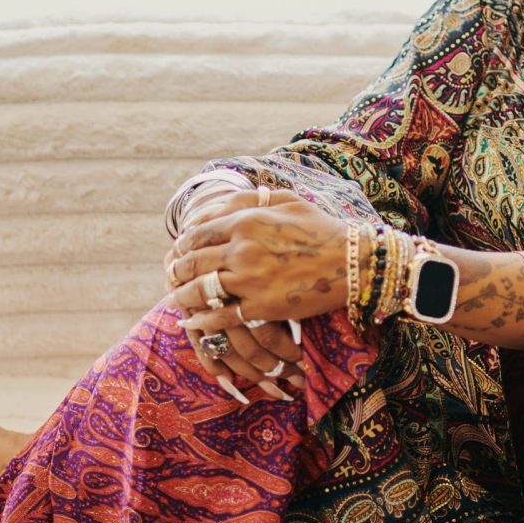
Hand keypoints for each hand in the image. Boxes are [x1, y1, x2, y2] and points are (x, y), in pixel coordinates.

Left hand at [165, 187, 348, 398]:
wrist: (353, 262)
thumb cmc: (322, 228)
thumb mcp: (286, 201)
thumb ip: (250, 199)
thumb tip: (219, 204)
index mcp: (246, 220)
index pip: (198, 232)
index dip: (183, 244)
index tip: (178, 251)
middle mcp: (242, 248)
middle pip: (193, 261)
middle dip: (176, 270)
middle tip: (170, 275)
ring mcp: (250, 279)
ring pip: (201, 289)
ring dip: (182, 295)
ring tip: (174, 298)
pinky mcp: (262, 306)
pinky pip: (222, 316)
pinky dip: (202, 322)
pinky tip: (192, 323)